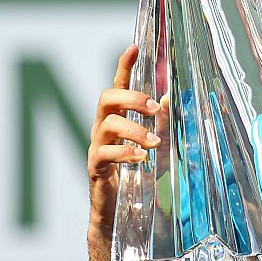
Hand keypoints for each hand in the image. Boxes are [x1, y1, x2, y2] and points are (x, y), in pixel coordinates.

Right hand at [86, 44, 163, 235]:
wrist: (118, 214)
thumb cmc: (138, 176)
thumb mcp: (153, 146)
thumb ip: (158, 123)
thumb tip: (166, 98)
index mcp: (117, 119)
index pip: (118, 85)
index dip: (123, 66)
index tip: (134, 47)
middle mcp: (103, 129)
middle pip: (106, 98)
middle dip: (130, 97)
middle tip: (152, 107)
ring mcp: (96, 147)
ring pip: (106, 124)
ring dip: (134, 129)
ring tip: (155, 143)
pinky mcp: (95, 168)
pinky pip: (103, 153)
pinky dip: (125, 152)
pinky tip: (141, 158)